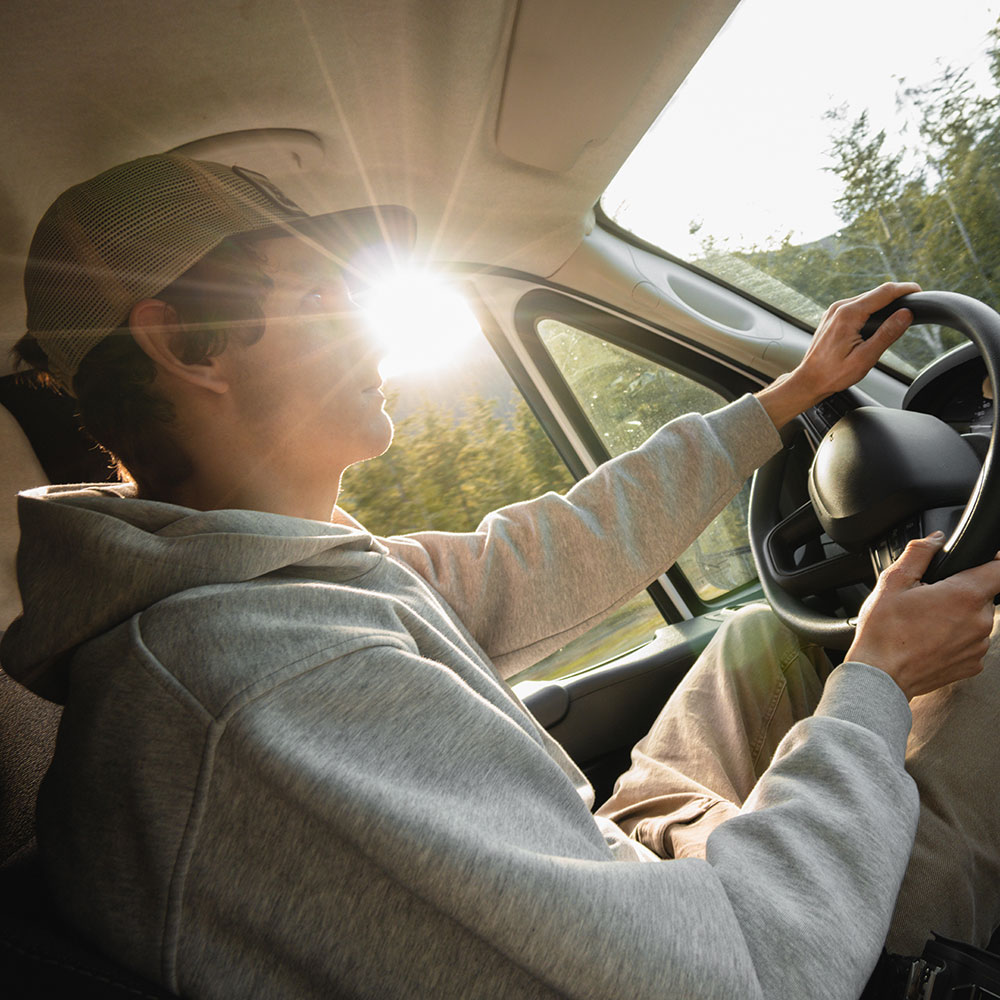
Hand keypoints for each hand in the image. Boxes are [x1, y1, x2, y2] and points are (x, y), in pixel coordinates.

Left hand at [757, 281, 920, 429]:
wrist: (809, 380)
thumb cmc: (834, 373)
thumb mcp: (866, 357)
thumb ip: (887, 334)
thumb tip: (906, 314)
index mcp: (848, 314)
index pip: (884, 292)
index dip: (905, 289)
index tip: (919, 291)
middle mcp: (839, 308)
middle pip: (876, 293)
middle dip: (896, 296)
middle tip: (915, 304)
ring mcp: (834, 311)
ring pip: (867, 299)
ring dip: (884, 303)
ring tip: (901, 311)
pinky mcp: (833, 316)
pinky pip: (857, 306)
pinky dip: (872, 309)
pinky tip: (880, 319)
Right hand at [846, 533, 999, 699]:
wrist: (881, 676)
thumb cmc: (884, 632)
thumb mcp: (893, 582)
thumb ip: (919, 553)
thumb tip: (936, 539)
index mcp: (963, 595)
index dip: (994, 560)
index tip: (981, 562)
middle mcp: (979, 621)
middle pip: (983, 594)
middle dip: (960, 591)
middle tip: (929, 598)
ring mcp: (978, 645)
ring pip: (976, 618)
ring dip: (957, 616)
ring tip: (924, 622)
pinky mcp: (972, 664)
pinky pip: (971, 642)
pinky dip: (955, 638)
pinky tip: (928, 639)